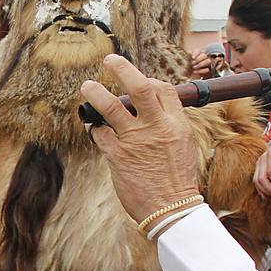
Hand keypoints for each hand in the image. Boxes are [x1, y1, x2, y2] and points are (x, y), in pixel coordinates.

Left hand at [81, 54, 200, 227]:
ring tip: (87, 87)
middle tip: (110, 60)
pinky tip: (93, 128)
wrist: (171, 210)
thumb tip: (151, 111)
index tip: (137, 81)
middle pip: (138, 88)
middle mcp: (156, 127)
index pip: (162, 89)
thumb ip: (167, 126)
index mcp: (176, 124)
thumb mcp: (182, 146)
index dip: (148, 80)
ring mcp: (135, 140)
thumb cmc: (176, 180)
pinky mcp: (118, 156)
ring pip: (111, 107)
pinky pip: (99, 134)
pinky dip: (94, 128)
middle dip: (122, 69)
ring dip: (96, 93)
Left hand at [188, 50, 213, 79]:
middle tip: (192, 63)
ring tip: (194, 67)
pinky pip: (207, 69)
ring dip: (201, 64)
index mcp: (197, 55)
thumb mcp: (185, 64)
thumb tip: (189, 51)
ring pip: (208, 61)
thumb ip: (188, 57)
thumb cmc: (185, 70)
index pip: (199, 51)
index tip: (192, 58)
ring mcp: (206, 65)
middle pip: (204, 55)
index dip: (196, 53)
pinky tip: (195, 72)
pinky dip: (201, 70)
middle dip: (198, 59)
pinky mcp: (208, 71)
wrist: (186, 79)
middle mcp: (202, 59)